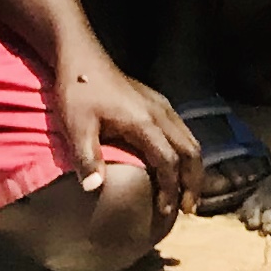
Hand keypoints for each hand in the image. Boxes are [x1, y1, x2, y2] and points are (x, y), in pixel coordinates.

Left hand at [55, 46, 197, 221]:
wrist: (83, 58)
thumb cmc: (78, 93)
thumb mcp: (76, 127)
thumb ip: (87, 158)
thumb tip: (94, 189)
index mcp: (145, 123)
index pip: (168, 162)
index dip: (170, 189)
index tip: (167, 212)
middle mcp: (162, 114)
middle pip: (191, 152)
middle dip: (193, 182)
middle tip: (190, 208)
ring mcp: (163, 106)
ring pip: (191, 140)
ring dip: (193, 168)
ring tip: (188, 192)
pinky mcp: (159, 103)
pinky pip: (184, 131)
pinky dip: (187, 153)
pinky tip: (178, 164)